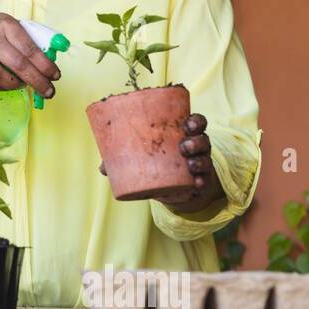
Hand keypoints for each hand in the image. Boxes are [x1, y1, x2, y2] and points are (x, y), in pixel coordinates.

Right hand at [0, 13, 60, 98]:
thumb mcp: (10, 28)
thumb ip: (31, 39)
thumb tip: (53, 58)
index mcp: (6, 24)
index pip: (30, 48)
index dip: (45, 65)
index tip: (55, 76)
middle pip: (18, 65)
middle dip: (37, 81)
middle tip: (48, 91)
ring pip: (0, 77)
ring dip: (16, 85)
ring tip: (22, 84)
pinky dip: (0, 87)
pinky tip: (5, 84)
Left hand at [97, 113, 225, 211]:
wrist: (174, 188)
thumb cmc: (157, 163)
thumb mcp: (144, 158)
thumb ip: (123, 160)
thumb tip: (103, 167)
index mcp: (182, 134)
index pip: (195, 122)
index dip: (195, 121)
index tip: (187, 124)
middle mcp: (195, 146)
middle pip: (202, 138)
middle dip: (196, 140)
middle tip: (183, 146)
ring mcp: (200, 162)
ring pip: (205, 158)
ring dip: (199, 160)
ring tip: (190, 165)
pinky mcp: (200, 180)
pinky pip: (205, 180)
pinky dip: (202, 182)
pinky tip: (197, 184)